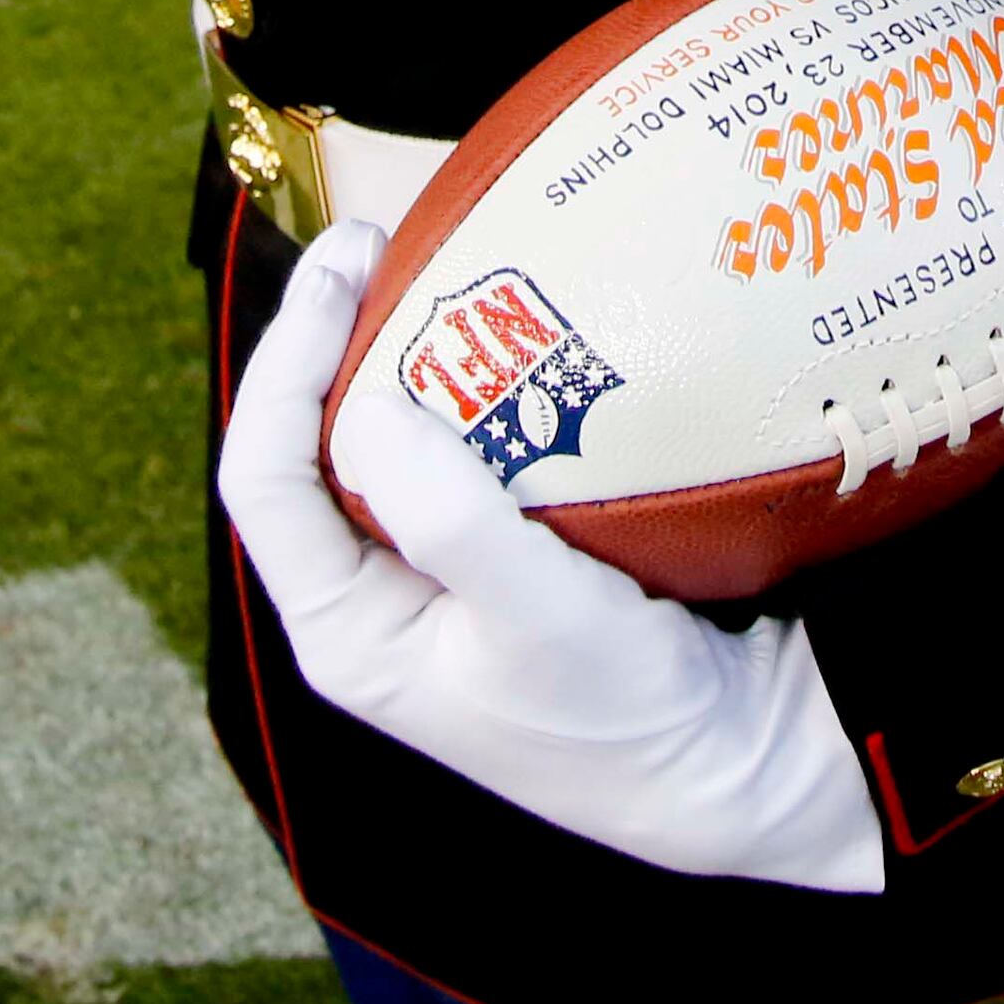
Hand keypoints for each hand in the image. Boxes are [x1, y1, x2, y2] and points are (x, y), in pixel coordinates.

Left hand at [218, 221, 885, 895]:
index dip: (283, 363)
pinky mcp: (514, 553)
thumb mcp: (538, 616)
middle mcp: (380, 600)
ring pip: (393, 440)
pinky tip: (529, 329)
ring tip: (443, 261)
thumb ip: (448, 516)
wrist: (740, 763)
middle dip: (337, 338)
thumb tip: (367, 406)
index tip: (344, 271)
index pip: (263, 478)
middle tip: (388, 240)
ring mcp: (445, 576)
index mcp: (347, 631)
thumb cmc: (626, 713)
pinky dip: (487, 384)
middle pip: (314, 446)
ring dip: (408, 353)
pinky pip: (473, 449)